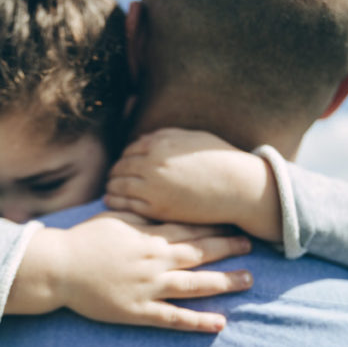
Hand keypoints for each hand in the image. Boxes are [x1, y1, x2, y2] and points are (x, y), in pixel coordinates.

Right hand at [9, 212, 252, 332]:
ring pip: (195, 284)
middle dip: (228, 249)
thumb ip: (142, 212)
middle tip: (251, 246)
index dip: (216, 227)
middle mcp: (155, 260)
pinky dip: (197, 321)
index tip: (236, 224)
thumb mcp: (115, 216)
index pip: (190, 229)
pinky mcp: (138, 310)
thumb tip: (162, 203)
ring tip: (248, 280)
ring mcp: (149, 287)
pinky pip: (174, 318)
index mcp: (149, 236)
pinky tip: (219, 323)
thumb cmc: (85, 239)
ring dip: (224, 282)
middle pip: (200, 253)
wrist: (59, 266)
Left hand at [105, 128, 280, 241]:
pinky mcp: (158, 209)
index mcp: (159, 144)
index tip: (123, 165)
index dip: (124, 158)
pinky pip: (128, 206)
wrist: (237, 187)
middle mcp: (152, 165)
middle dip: (114, 173)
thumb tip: (140, 139)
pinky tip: (115, 203)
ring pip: (119, 187)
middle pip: (120, 168)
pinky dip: (117, 203)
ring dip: (112, 188)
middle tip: (111, 179)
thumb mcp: (191, 138)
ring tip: (110, 191)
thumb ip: (163, 136)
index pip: (129, 151)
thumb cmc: (219, 160)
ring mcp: (153, 188)